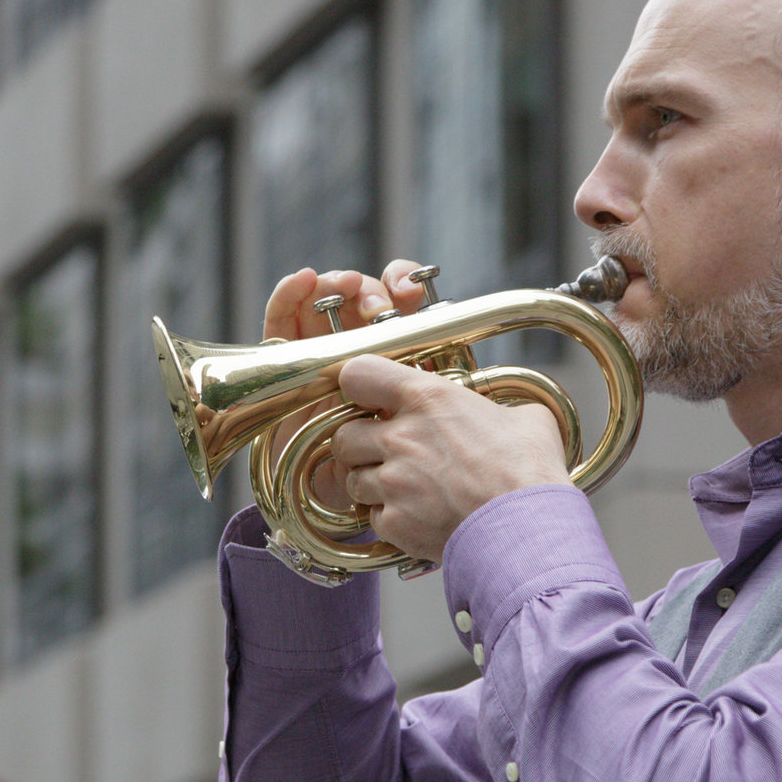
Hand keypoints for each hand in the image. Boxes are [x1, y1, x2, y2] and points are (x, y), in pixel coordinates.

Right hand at [260, 262, 437, 510]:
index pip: (398, 305)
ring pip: (323, 304)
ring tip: (344, 286)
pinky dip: (288, 296)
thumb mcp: (421, 435)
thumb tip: (501, 392)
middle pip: (359, 300)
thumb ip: (447, 411)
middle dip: (369, 290)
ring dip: (333, 286)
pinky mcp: (281, 362)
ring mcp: (317, 353)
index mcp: (393, 356)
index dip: (403, 285)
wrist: (333, 502)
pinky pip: (280, 322)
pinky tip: (302, 279)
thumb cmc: (387, 470)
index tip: (410, 291)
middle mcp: (355, 350)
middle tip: (378, 305)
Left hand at [328, 353, 571, 562]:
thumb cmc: (530, 473)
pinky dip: (389, 519)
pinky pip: (373, 518)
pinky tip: (418, 517)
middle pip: (343, 436)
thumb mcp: (526, 420)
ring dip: (372, 485)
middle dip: (359, 446)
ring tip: (406, 490)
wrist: (527, 528)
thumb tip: (510, 417)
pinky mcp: (393, 522)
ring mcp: (392, 482)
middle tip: (385, 454)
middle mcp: (401, 437)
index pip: (358, 374)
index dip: (360, 386)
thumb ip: (500, 411)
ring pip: (353, 480)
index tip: (371, 399)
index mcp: (428, 399)